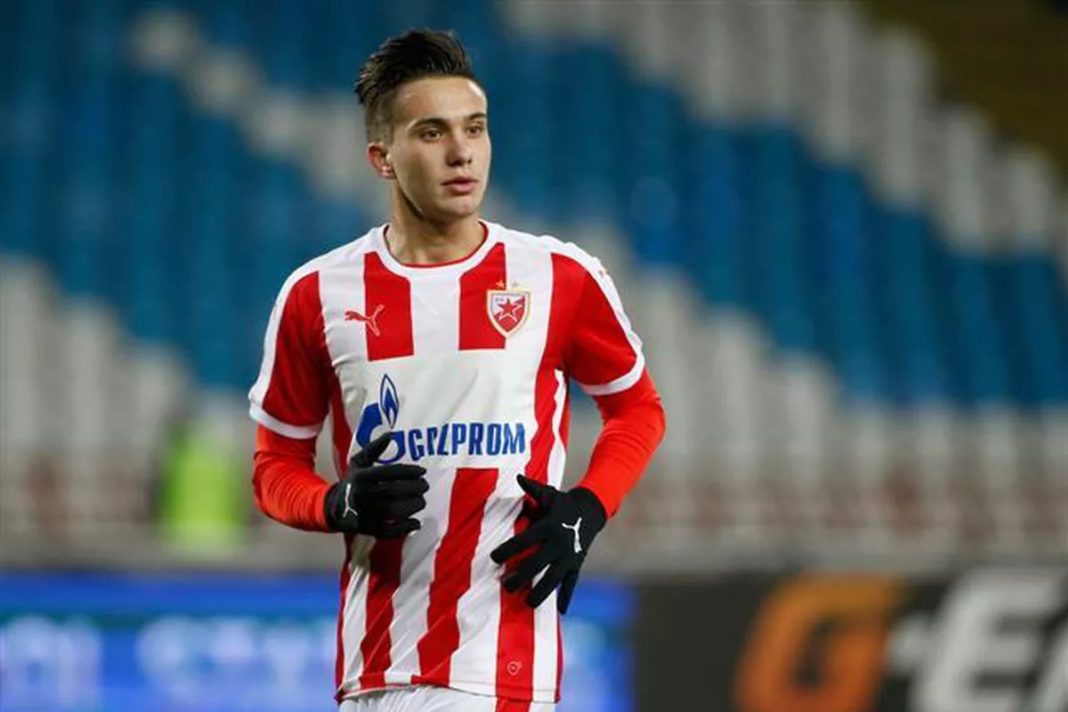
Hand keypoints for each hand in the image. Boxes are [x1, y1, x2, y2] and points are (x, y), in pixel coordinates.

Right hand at [323, 432, 428, 537]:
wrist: (334, 508)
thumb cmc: (353, 482)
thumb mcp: (359, 462)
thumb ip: (375, 448)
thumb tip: (391, 434)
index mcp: (361, 477)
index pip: (390, 473)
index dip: (409, 471)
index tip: (422, 471)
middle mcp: (363, 495)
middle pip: (394, 491)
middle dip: (415, 488)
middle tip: (425, 486)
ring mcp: (365, 514)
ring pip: (393, 511)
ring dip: (413, 506)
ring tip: (421, 501)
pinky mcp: (368, 529)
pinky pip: (389, 531)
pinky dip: (405, 528)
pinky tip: (416, 522)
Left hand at [490, 475, 606, 612]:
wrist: (593, 509)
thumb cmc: (564, 502)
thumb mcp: (549, 494)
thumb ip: (532, 489)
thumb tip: (518, 477)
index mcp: (549, 525)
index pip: (525, 540)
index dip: (509, 549)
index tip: (494, 558)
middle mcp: (559, 542)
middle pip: (537, 562)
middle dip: (521, 575)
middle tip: (505, 586)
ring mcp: (569, 555)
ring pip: (554, 577)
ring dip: (541, 591)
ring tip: (527, 603)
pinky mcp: (577, 562)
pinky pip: (572, 582)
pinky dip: (567, 596)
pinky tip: (560, 611)